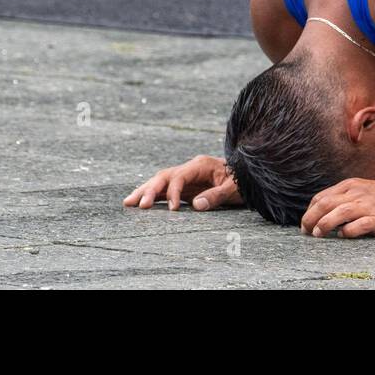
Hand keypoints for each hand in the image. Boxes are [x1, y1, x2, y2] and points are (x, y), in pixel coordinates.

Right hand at [123, 156, 241, 210]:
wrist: (246, 175)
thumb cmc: (242, 180)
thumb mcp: (235, 188)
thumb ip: (216, 195)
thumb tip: (195, 206)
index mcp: (200, 165)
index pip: (179, 176)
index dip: (173, 192)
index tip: (172, 210)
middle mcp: (190, 168)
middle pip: (164, 176)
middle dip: (149, 190)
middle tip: (138, 205)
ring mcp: (186, 176)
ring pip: (160, 181)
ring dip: (145, 191)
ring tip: (127, 203)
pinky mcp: (185, 186)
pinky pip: (165, 189)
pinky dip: (152, 195)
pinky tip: (139, 204)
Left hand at [300, 179, 374, 237]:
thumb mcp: (364, 190)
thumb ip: (345, 197)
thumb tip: (323, 210)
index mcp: (352, 185)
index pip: (322, 196)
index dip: (310, 210)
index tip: (305, 222)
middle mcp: (358, 193)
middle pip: (326, 204)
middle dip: (310, 218)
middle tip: (305, 230)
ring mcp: (368, 206)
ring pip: (339, 213)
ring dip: (324, 224)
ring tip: (317, 234)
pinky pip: (358, 226)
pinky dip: (348, 231)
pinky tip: (343, 235)